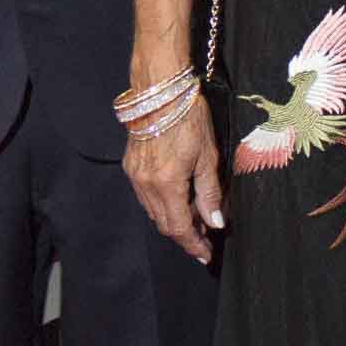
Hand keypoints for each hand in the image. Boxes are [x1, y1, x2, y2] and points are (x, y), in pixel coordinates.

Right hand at [123, 91, 223, 265]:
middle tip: (205, 239)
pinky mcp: (130, 165)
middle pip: (164, 224)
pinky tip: (176, 200)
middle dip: (185, 236)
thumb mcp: (208, 156)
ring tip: (194, 221)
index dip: (194, 244)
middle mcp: (146, 184)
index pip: (179, 227)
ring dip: (173, 221)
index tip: (206, 254)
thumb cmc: (189, 117)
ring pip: (153, 212)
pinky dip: (161, 205)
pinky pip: (145, 197)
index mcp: (167, 183)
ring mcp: (135, 175)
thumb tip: (214, 222)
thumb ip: (209, 193)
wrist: (160, 90)